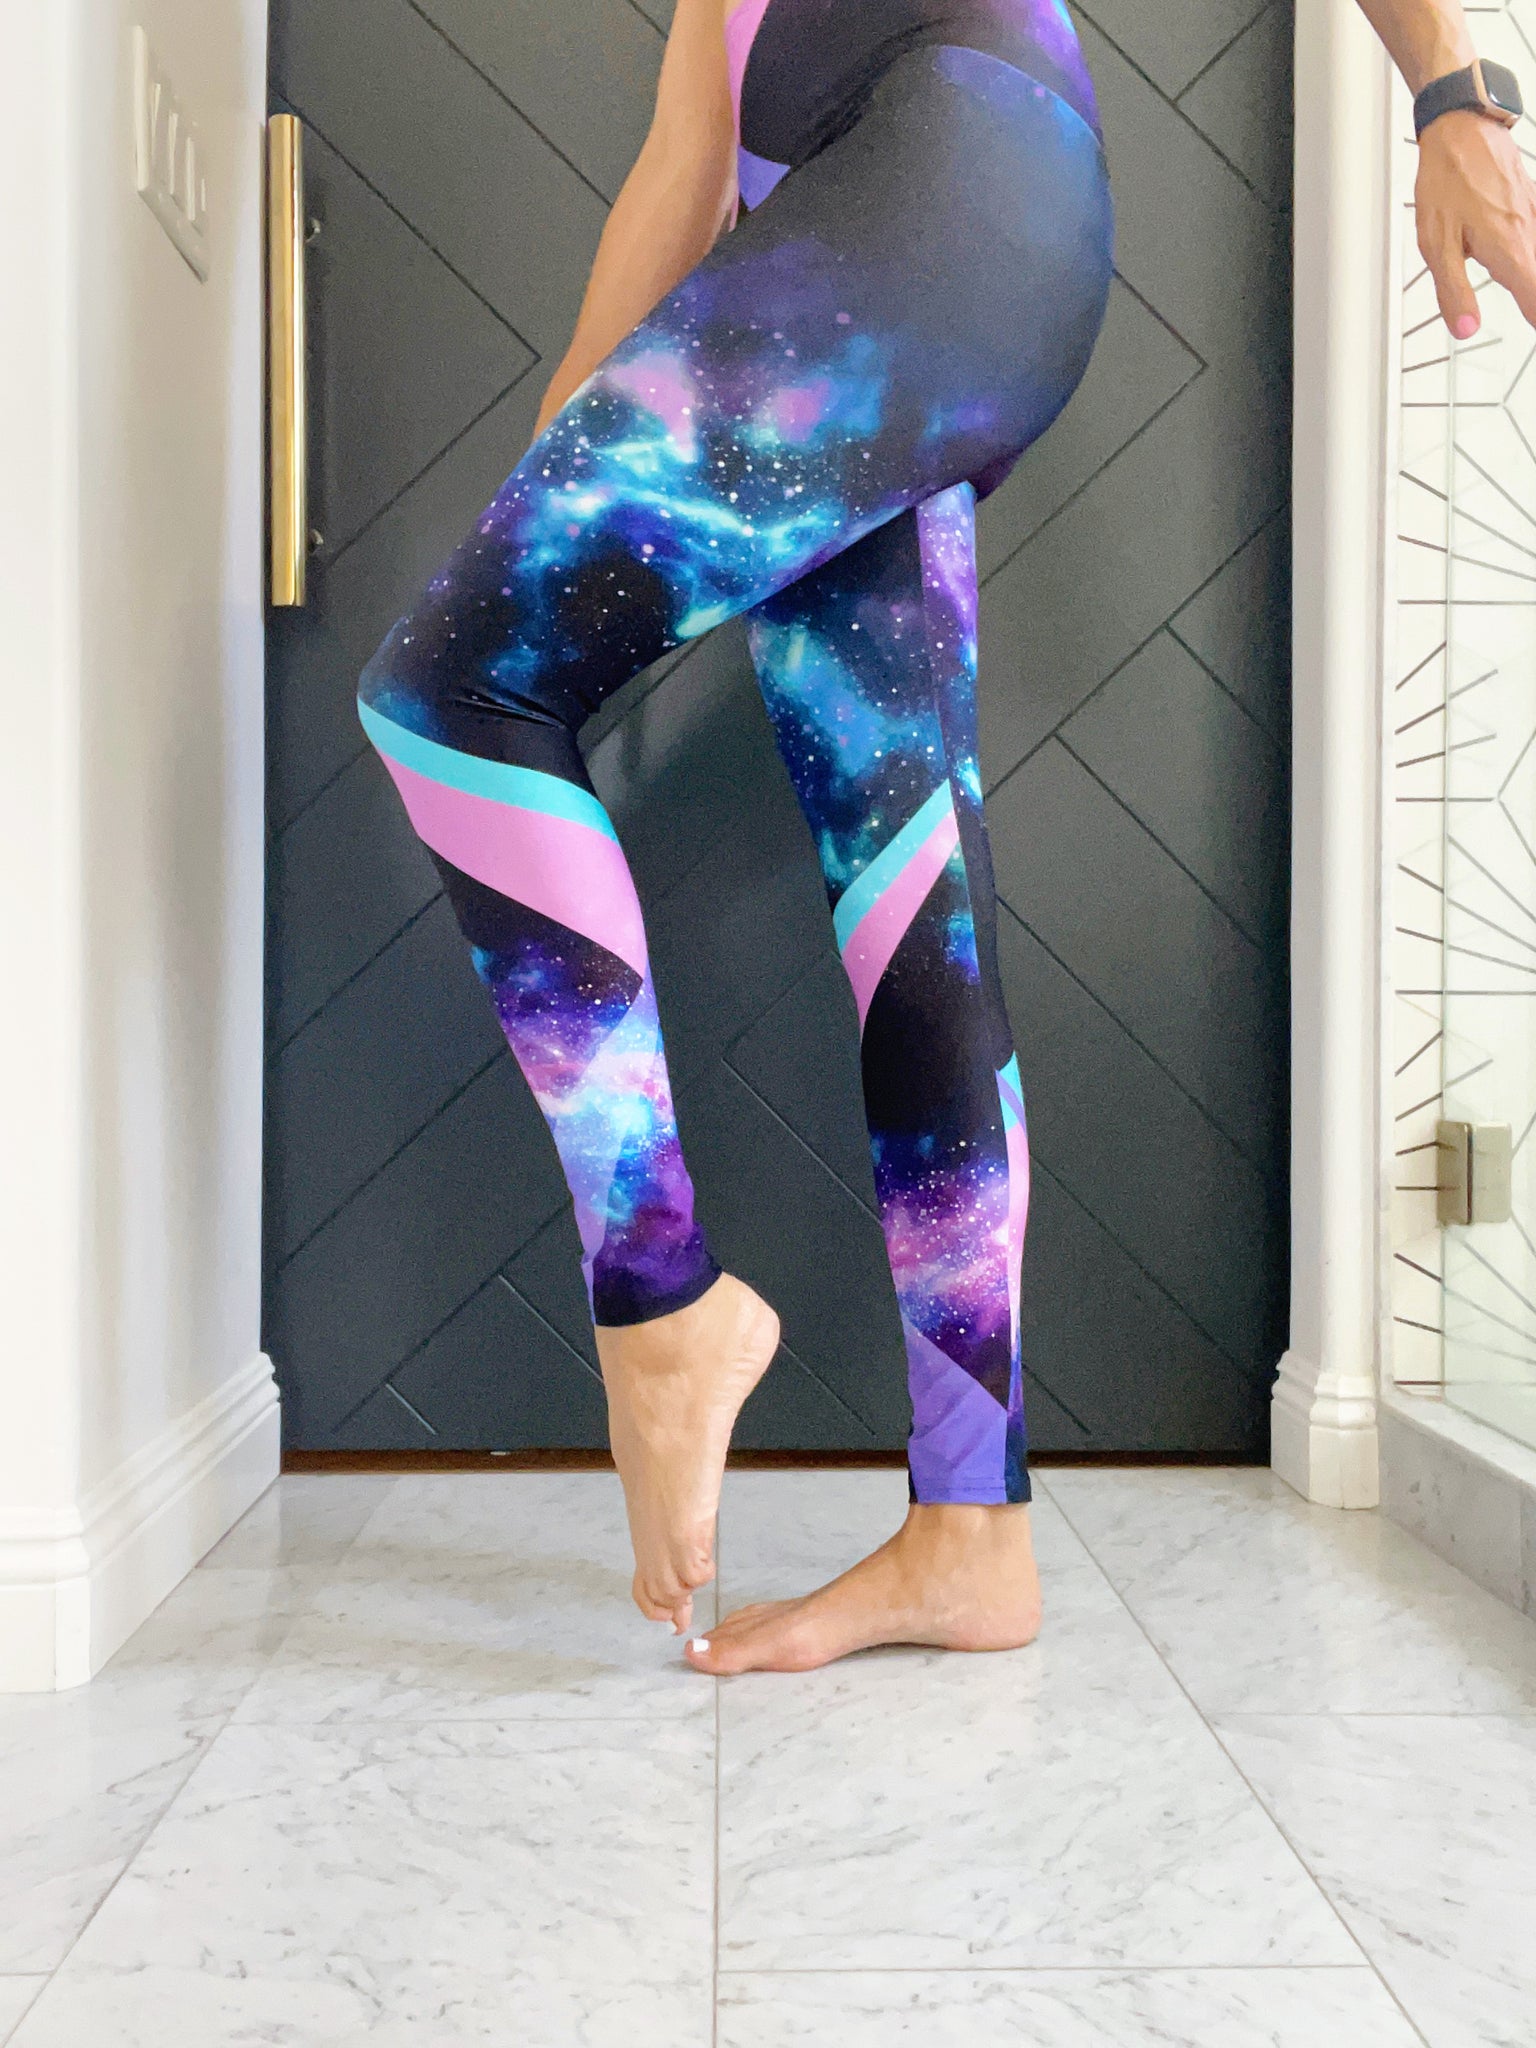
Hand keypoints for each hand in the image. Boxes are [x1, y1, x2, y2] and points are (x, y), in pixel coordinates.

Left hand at [1416, 109, 1535, 335]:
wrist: (1462, 127)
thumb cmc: (1448, 179)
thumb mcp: (1437, 244)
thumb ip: (1453, 291)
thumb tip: (1466, 329)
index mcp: (1509, 250)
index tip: (1535, 333)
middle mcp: (1530, 233)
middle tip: (1531, 316)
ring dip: (1535, 279)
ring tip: (1531, 299)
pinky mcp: (1533, 201)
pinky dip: (1535, 252)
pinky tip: (1527, 255)